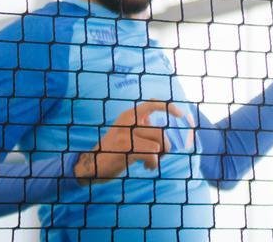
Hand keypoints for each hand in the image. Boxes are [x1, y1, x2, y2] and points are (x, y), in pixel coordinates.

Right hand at [73, 101, 188, 183]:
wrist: (92, 164)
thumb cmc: (113, 149)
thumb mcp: (125, 132)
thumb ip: (140, 126)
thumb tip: (158, 124)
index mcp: (128, 115)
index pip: (151, 104)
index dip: (168, 107)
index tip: (181, 114)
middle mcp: (127, 121)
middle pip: (160, 131)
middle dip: (166, 146)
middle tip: (162, 155)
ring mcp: (126, 134)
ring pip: (157, 144)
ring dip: (159, 157)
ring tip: (153, 163)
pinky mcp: (126, 148)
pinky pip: (151, 154)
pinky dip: (153, 163)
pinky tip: (148, 167)